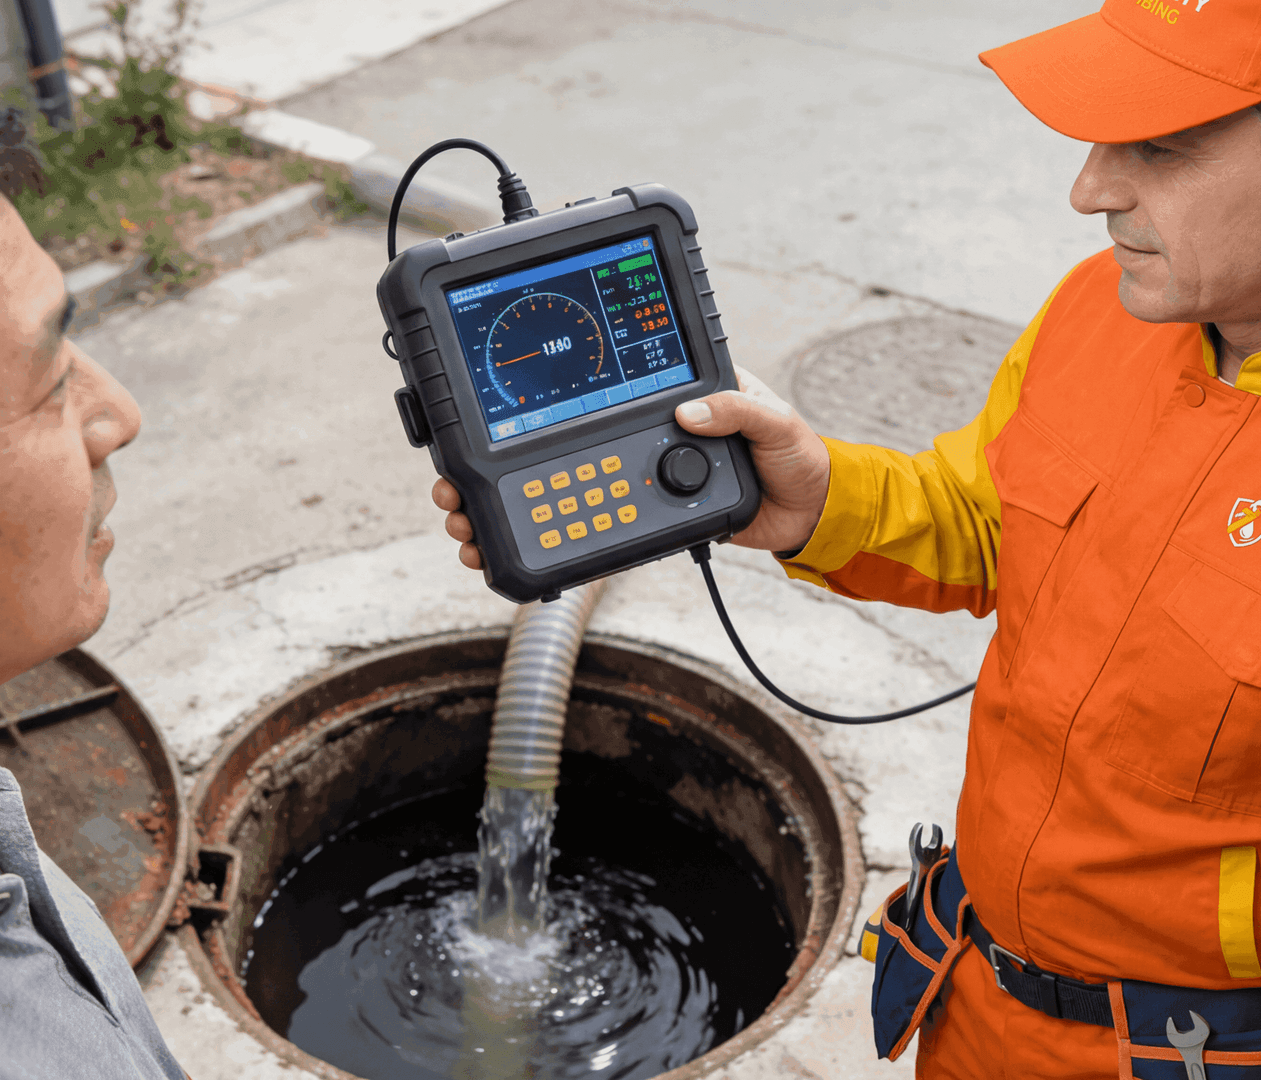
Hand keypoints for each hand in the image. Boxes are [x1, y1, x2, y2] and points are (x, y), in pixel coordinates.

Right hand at [431, 368, 830, 569]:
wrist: (810, 513)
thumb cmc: (796, 455)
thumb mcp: (773, 421)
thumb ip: (737, 410)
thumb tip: (689, 410)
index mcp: (660, 390)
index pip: (586, 378)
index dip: (531, 386)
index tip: (483, 396)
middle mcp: (632, 428)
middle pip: (546, 439)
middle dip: (487, 462)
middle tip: (450, 485)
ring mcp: (630, 471)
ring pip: (554, 484)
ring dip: (501, 505)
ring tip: (462, 523)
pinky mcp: (637, 511)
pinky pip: (586, 525)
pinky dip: (547, 538)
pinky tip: (502, 552)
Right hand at [672, 369, 829, 552]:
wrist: (808, 513)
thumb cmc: (802, 459)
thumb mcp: (777, 423)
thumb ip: (738, 411)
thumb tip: (688, 413)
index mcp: (726, 393)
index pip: (689, 378)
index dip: (672, 382)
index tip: (658, 391)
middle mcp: (708, 423)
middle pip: (668, 418)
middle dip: (667, 429)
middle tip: (674, 435)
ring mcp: (697, 457)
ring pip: (663, 453)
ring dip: (665, 462)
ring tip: (678, 465)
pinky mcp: (692, 489)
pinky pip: (670, 489)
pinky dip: (670, 490)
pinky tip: (674, 489)